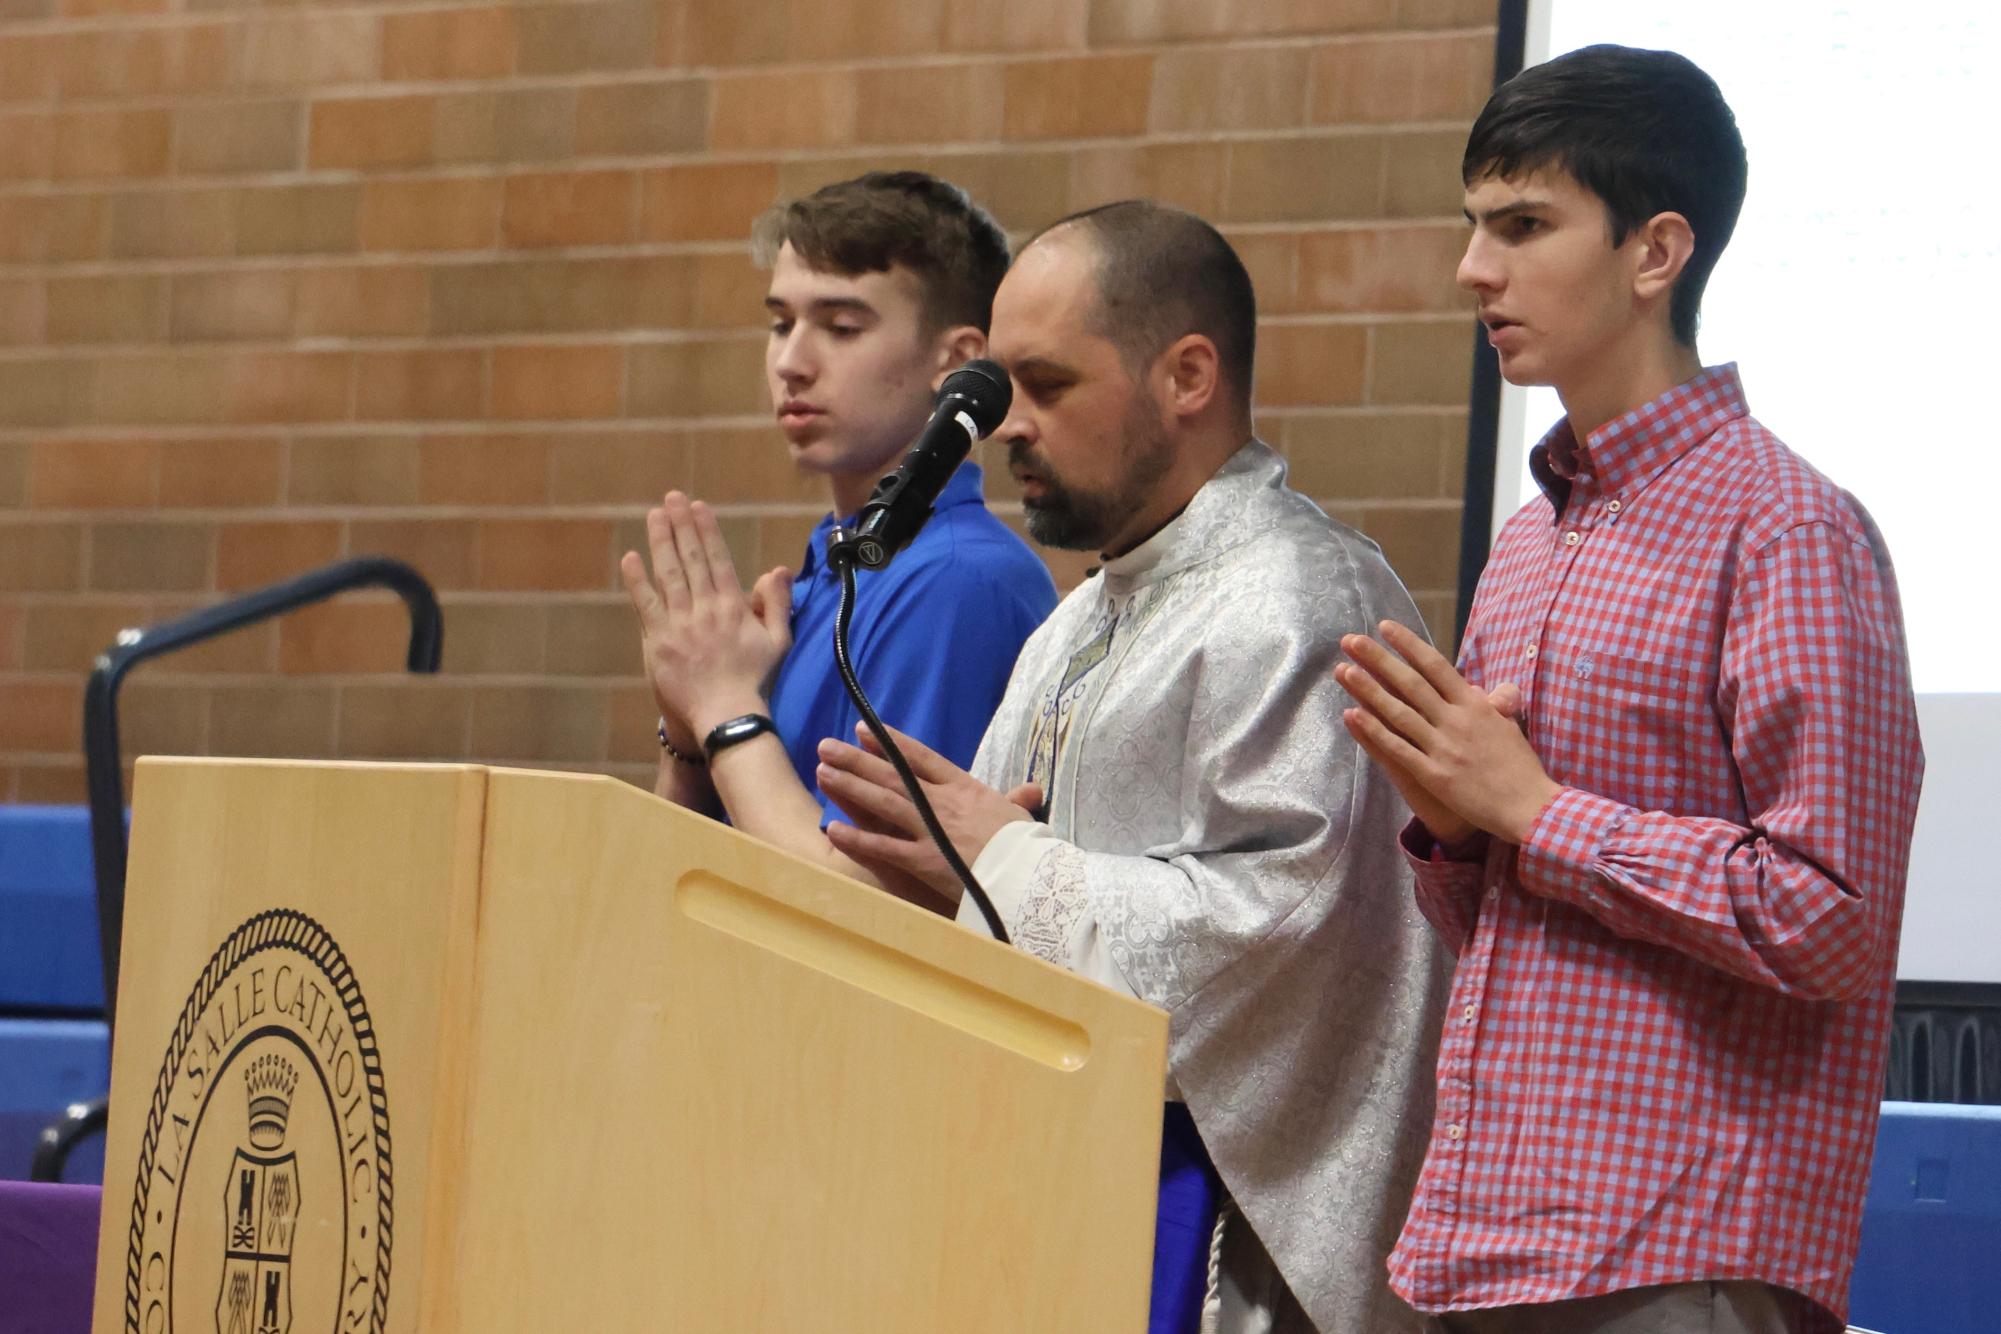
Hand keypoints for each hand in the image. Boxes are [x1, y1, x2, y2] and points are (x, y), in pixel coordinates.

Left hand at [620, 492, 792, 740]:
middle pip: (691, 559)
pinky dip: (637, 580)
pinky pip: (646, 604)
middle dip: (681, 525)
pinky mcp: (659, 641)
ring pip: (668, 574)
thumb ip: (777, 603)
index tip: (698, 506)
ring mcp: (681, 624)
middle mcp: (706, 609)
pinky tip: (631, 557)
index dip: (707, 530)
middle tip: (672, 497)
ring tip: (655, 515)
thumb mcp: (778, 641)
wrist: (726, 715)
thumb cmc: (754, 680)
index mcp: (734, 607)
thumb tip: (777, 569)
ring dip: (661, 542)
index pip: (718, 559)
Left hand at [815, 724, 1036, 898]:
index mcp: (964, 787)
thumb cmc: (1027, 846)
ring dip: (850, 786)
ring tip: (823, 771)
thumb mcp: (1020, 817)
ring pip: (884, 801)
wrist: (1030, 875)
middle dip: (857, 759)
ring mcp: (931, 830)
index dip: (890, 743)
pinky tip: (834, 829)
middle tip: (827, 746)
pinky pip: (885, 847)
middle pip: (893, 774)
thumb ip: (1015, 802)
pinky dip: (858, 838)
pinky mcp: (924, 860)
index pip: (920, 758)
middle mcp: (942, 802)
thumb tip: (1029, 790)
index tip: (865, 729)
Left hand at [1335, 620, 1559, 845]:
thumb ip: (1493, 703)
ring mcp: (1442, 747)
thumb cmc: (1520, 766)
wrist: (1528, 806)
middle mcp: (1455, 720)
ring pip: (1398, 712)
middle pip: (1410, 683)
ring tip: (1344, 671)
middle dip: (1378, 659)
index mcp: (1474, 704)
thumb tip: (1484, 689)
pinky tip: (1352, 715)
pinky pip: (1397, 748)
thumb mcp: (1509, 725)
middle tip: (1351, 640)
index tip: (1385, 627)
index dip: (1408, 644)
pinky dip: (1374, 731)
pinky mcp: (1433, 774)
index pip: (1436, 665)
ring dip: (1368, 690)